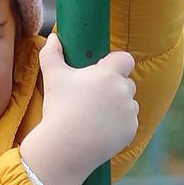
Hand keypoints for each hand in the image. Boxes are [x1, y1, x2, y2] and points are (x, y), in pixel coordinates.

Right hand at [20, 34, 138, 184]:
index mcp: (109, 73)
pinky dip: (119, 125)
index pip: (126, 59)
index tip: (102, 72)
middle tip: (92, 99)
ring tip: (95, 116)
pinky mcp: (131, 130)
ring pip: (129, 103)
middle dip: (114, 88)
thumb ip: (51, 53)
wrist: (65, 147)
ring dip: (118, 106)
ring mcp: (130, 111)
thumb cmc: (58, 108)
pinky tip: (100, 130)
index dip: (116, 63)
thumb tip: (53, 37)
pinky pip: (130, 122)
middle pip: (126, 82)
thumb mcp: (52, 76)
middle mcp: (124, 90)